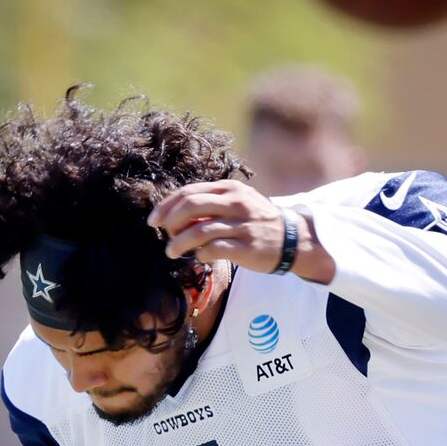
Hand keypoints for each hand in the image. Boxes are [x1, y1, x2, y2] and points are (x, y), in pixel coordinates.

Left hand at [149, 181, 333, 282]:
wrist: (292, 239)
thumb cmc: (257, 222)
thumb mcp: (238, 202)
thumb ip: (211, 204)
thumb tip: (176, 214)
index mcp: (230, 188)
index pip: (190, 192)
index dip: (167, 206)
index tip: (154, 220)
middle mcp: (235, 203)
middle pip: (191, 206)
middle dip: (170, 221)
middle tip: (163, 235)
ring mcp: (242, 224)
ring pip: (199, 230)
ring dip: (179, 243)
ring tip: (172, 252)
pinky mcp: (247, 247)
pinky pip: (214, 249)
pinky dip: (201, 254)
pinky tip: (200, 257)